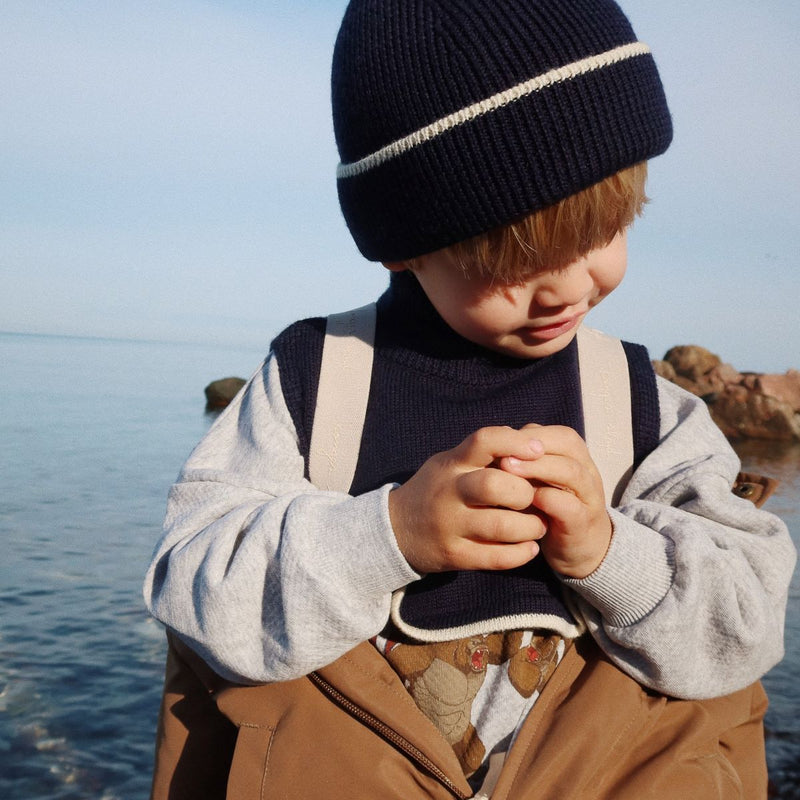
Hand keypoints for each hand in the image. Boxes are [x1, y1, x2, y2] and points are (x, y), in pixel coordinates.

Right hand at [388, 427, 547, 573]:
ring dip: (531, 527)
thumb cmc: (438, 489)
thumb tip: (535, 439)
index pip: (484, 441)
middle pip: (494, 485)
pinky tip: (529, 548)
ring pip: (501, 526)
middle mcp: (449, 492)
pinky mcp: (455, 555)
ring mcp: (450, 526)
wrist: (396, 530)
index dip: (515, 442)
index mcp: (452, 464)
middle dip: (525, 492)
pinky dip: (521, 554)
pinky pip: (497, 558)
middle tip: (536, 499)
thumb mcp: (452, 463)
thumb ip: (486, 453)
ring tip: (538, 526)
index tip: (539, 450)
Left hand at [498, 425, 612, 578]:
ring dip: (539, 468)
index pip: (557, 434)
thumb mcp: (535, 480)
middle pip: (567, 445)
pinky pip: (572, 508)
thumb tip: (492, 444)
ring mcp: (588, 498)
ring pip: (572, 473)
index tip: (499, 442)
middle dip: (531, 448)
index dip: (528, 435)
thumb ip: (521, 461)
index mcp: (575, 456)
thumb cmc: (549, 506)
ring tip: (508, 470)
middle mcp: (586, 471)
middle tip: (501, 455)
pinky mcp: (583, 525)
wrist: (579, 549)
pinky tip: (529, 499)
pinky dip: (550, 501)